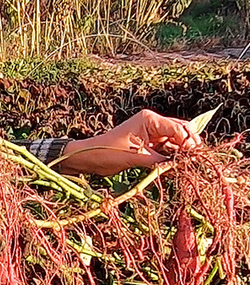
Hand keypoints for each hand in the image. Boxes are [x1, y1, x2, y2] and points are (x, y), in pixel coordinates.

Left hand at [57, 109, 202, 175]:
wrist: (89, 157)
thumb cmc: (107, 153)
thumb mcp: (135, 157)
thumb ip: (160, 160)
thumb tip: (181, 165)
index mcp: (149, 119)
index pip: (178, 129)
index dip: (188, 143)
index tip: (193, 158)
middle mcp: (153, 122)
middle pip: (182, 131)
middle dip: (189, 145)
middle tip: (194, 161)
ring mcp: (152, 132)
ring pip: (177, 140)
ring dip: (182, 151)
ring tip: (188, 164)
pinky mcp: (149, 143)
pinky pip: (168, 148)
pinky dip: (174, 156)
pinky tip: (178, 165)